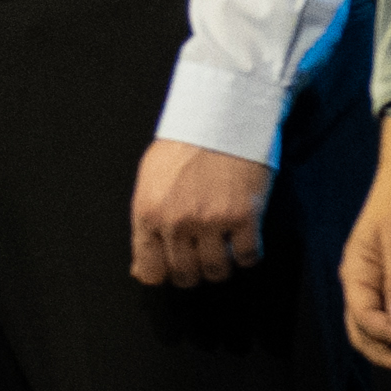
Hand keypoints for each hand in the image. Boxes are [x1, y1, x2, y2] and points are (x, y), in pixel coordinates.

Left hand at [129, 135, 274, 293]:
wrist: (221, 116)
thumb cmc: (183, 144)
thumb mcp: (150, 181)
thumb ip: (146, 224)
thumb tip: (142, 268)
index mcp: (148, 213)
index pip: (151, 271)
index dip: (164, 274)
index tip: (174, 268)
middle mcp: (177, 222)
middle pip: (185, 275)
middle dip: (194, 272)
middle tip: (202, 257)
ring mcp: (212, 222)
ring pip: (217, 271)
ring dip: (221, 266)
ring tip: (223, 248)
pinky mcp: (245, 217)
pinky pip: (248, 257)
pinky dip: (248, 255)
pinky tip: (245, 239)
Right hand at [339, 115, 390, 366]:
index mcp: (355, 274)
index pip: (363, 317)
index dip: (386, 335)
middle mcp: (359, 284)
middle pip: (360, 331)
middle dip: (383, 352)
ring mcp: (372, 285)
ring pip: (371, 328)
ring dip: (390, 347)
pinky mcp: (387, 283)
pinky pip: (386, 315)